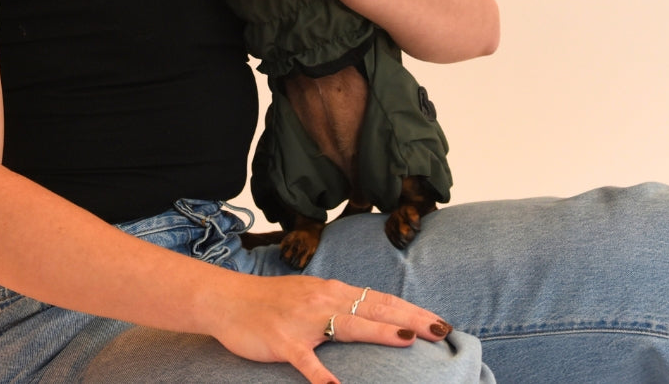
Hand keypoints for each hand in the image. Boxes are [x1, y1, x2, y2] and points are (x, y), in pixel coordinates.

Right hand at [208, 272, 452, 383]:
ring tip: (409, 341)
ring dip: (380, 332)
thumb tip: (372, 317)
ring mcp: (304, 321)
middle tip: (441, 329)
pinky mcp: (284, 341)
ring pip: (348, 325)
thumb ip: (340, 306)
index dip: (411, 311)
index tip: (440, 321)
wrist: (227, 300)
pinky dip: (322, 375)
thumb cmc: (271, 304)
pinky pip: (306, 361)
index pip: (380, 301)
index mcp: (332, 292)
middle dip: (410, 319)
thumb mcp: (310, 297)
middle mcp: (323, 301)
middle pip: (374, 309)